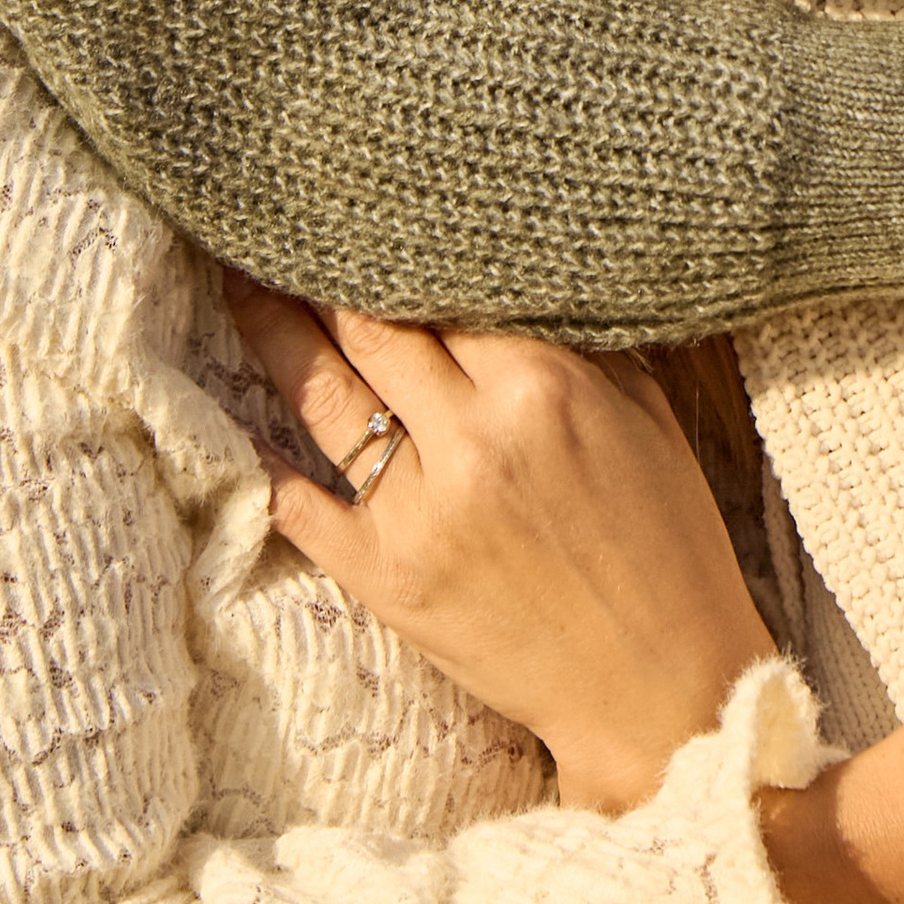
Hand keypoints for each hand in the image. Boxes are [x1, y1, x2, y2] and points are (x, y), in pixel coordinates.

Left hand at [226, 280, 775, 815]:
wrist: (662, 691)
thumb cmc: (666, 544)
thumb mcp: (642, 415)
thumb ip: (574, 337)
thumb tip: (507, 269)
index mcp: (543, 385)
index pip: (438, 286)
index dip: (389, 245)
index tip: (356, 212)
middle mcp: (474, 437)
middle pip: (365, 326)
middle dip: (316, 272)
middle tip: (274, 228)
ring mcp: (421, 509)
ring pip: (321, 396)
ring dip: (270, 332)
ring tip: (238, 286)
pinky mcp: (386, 577)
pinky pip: (301, 503)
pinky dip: (266, 459)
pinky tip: (237, 413)